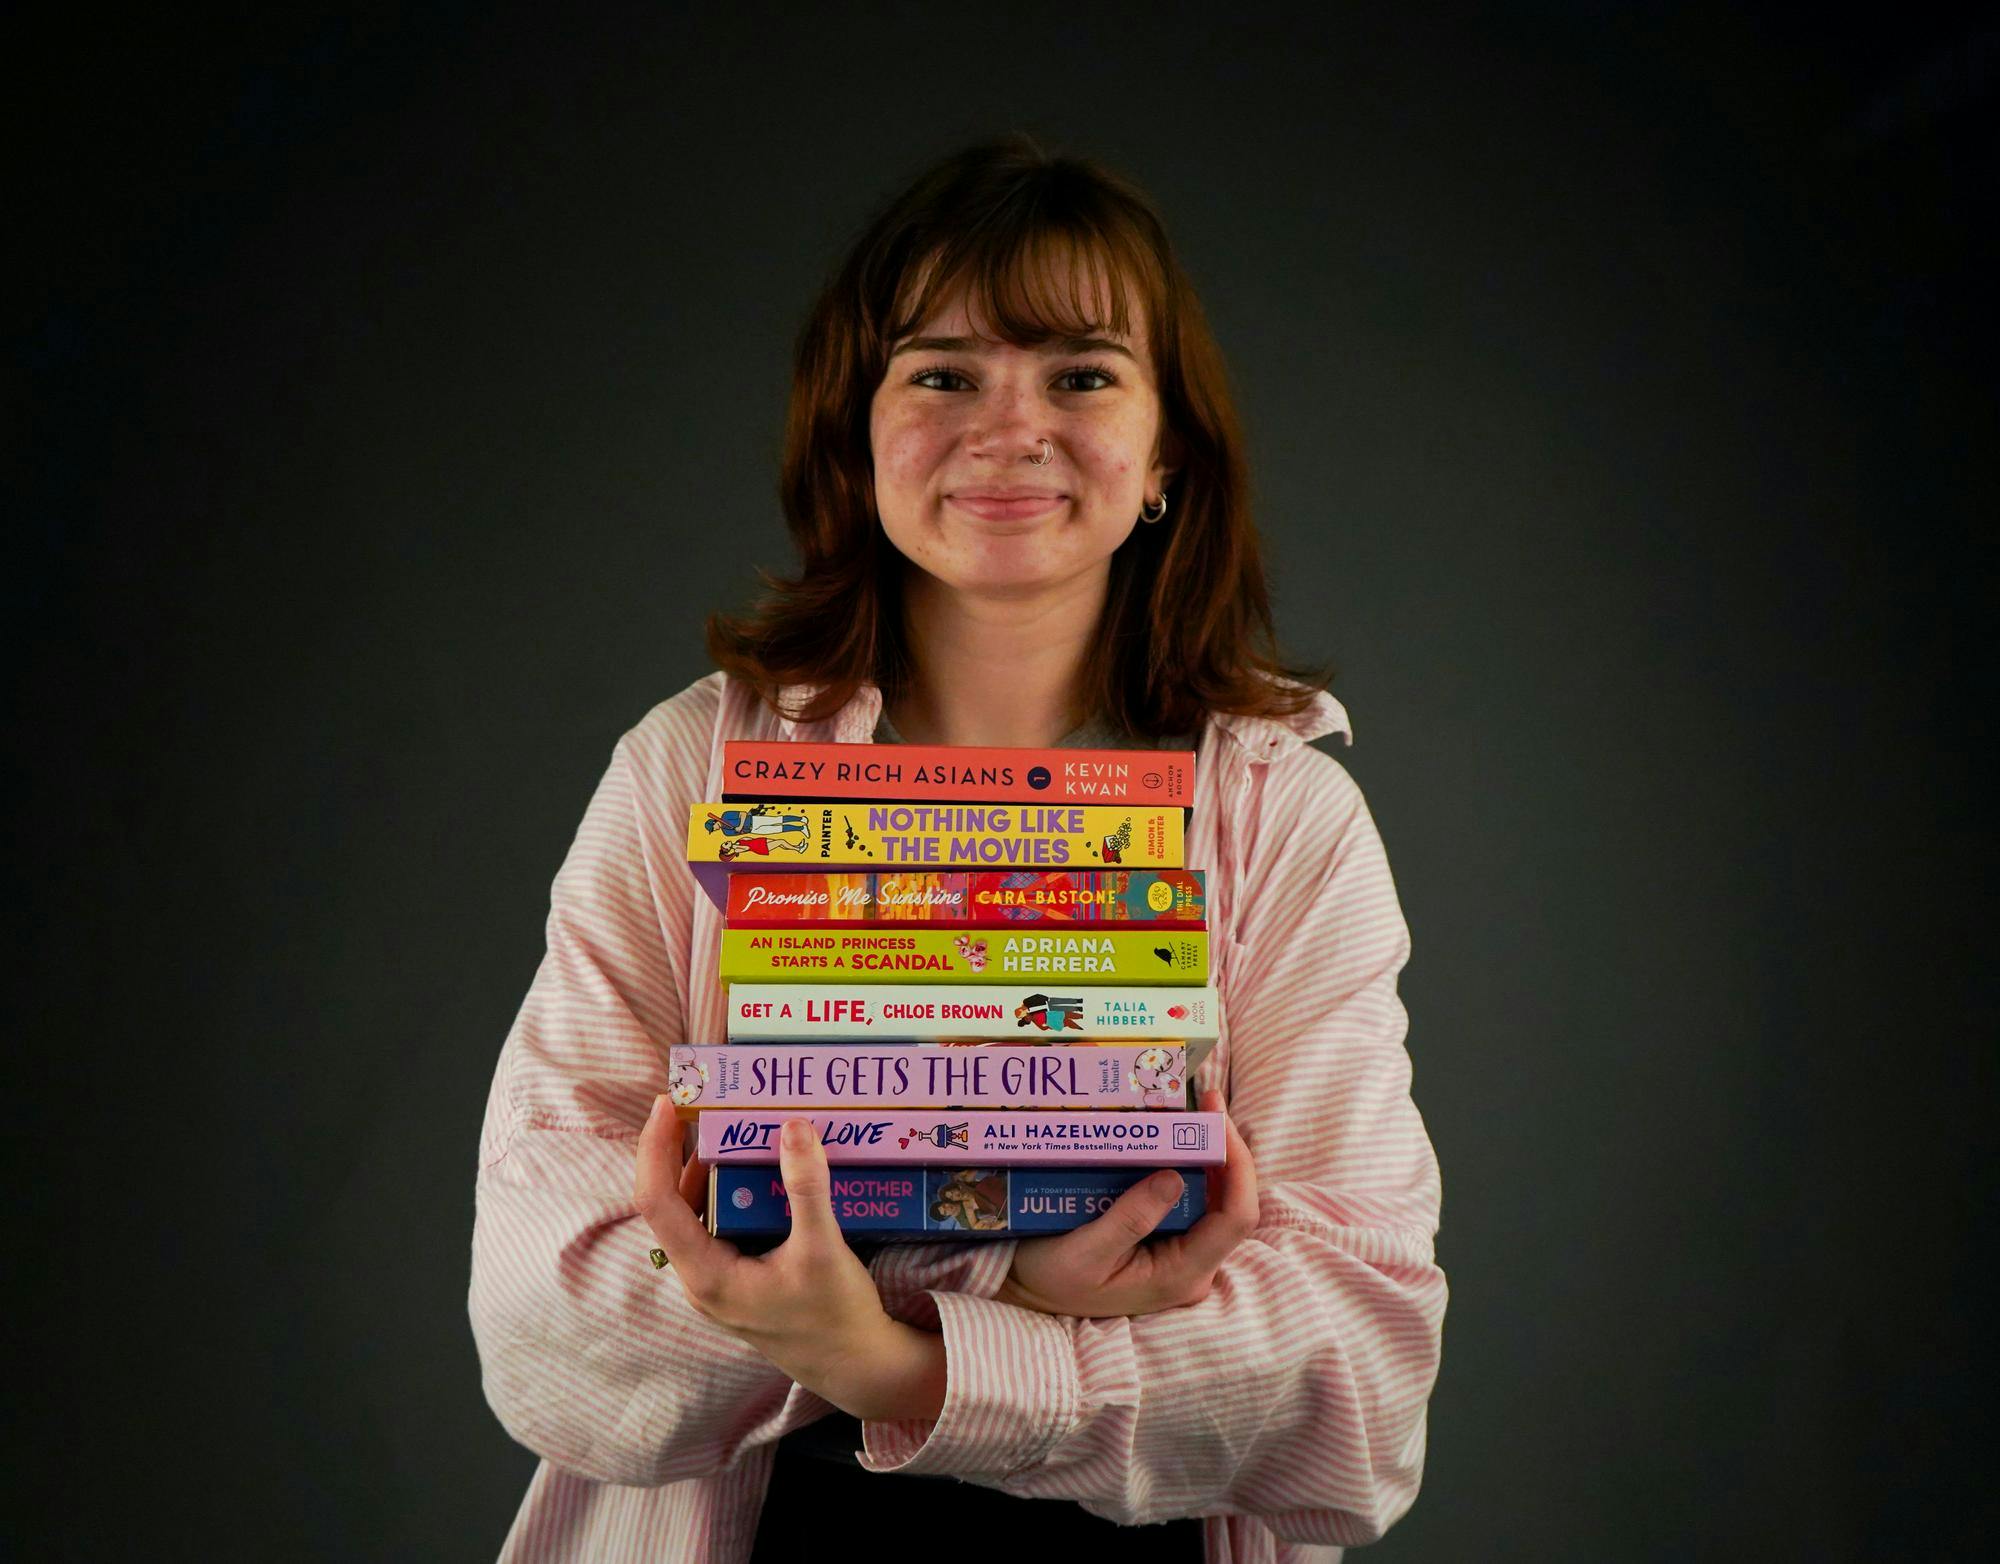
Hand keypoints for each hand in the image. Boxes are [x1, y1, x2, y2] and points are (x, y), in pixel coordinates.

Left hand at [633, 1098, 937, 1419]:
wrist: (857, 1365)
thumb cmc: (835, 1316)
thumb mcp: (823, 1249)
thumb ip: (806, 1188)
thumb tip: (792, 1126)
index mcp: (707, 1275)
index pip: (657, 1202)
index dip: (655, 1148)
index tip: (669, 1104)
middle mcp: (701, 1277)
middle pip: (671, 1201)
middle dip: (682, 1148)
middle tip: (705, 1102)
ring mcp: (718, 1277)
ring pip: (696, 1210)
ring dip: (708, 1165)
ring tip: (729, 1120)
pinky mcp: (739, 1274)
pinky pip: (720, 1220)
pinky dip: (731, 1186)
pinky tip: (757, 1163)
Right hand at [993, 1089, 1258, 1318]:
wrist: (1026, 1292)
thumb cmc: (1051, 1279)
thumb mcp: (1084, 1252)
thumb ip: (1131, 1219)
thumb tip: (1175, 1176)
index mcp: (1181, 1274)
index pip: (1236, 1218)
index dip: (1238, 1166)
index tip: (1217, 1119)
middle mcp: (1192, 1267)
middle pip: (1230, 1202)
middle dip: (1224, 1148)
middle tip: (1205, 1098)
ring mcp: (1181, 1255)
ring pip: (1214, 1198)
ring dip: (1207, 1153)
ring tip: (1194, 1107)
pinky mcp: (1167, 1242)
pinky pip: (1190, 1200)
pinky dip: (1186, 1164)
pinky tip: (1173, 1135)